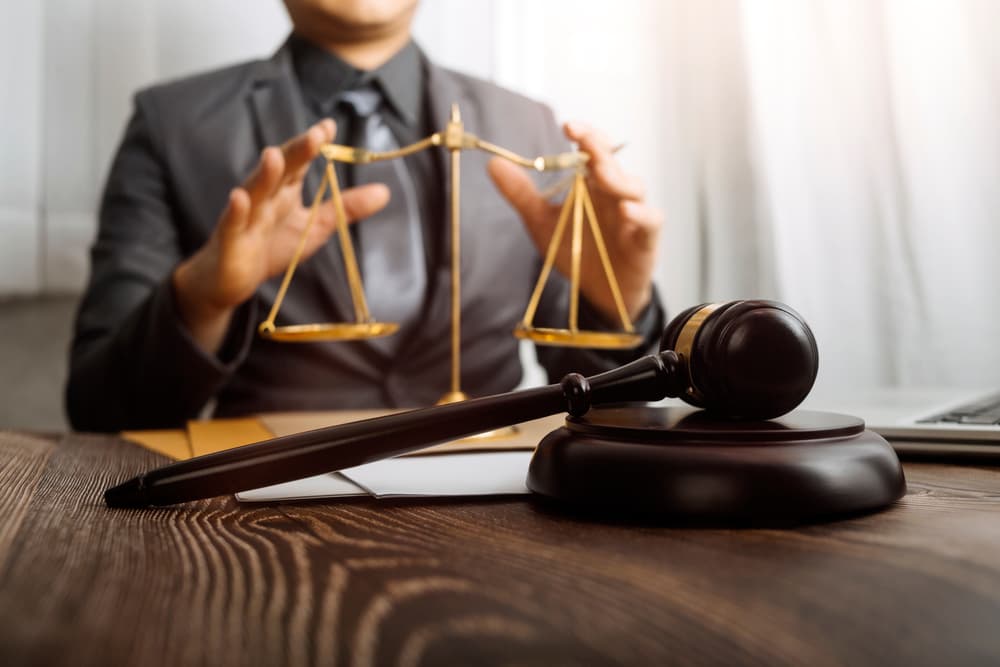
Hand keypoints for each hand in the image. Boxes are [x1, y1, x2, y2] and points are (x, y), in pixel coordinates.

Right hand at [173, 119, 390, 352]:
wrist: (231, 279)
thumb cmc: (271, 247)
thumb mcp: (316, 227)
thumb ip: (346, 208)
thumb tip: (384, 192)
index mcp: (285, 190)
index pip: (300, 162)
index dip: (313, 144)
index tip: (329, 126)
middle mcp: (265, 197)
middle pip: (280, 170)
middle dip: (296, 152)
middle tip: (315, 135)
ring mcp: (245, 216)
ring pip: (254, 191)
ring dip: (264, 174)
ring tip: (274, 155)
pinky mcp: (230, 240)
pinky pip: (232, 223)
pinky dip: (235, 211)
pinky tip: (239, 197)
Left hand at [488, 122, 661, 323]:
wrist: (599, 292)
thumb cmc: (577, 250)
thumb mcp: (542, 222)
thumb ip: (522, 194)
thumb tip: (493, 164)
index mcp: (592, 185)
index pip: (593, 150)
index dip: (585, 135)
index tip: (568, 126)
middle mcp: (615, 194)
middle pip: (612, 163)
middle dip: (599, 148)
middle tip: (583, 138)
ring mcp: (633, 215)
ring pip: (634, 188)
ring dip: (618, 179)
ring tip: (600, 174)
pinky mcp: (645, 240)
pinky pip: (650, 221)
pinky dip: (639, 214)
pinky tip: (626, 210)